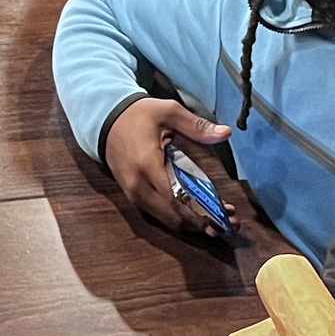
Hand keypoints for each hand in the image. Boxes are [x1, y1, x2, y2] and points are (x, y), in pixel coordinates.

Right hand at [102, 97, 233, 231]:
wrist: (106, 120)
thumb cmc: (138, 115)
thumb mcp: (169, 112)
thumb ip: (197, 126)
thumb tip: (226, 133)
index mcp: (147, 165)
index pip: (177, 198)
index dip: (202, 210)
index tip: (225, 214)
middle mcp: (138, 186)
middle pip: (174, 216)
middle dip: (202, 221)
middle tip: (229, 221)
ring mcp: (133, 195)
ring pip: (167, 220)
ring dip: (192, 223)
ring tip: (218, 221)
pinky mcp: (133, 197)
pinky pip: (159, 214)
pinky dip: (179, 217)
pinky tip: (197, 214)